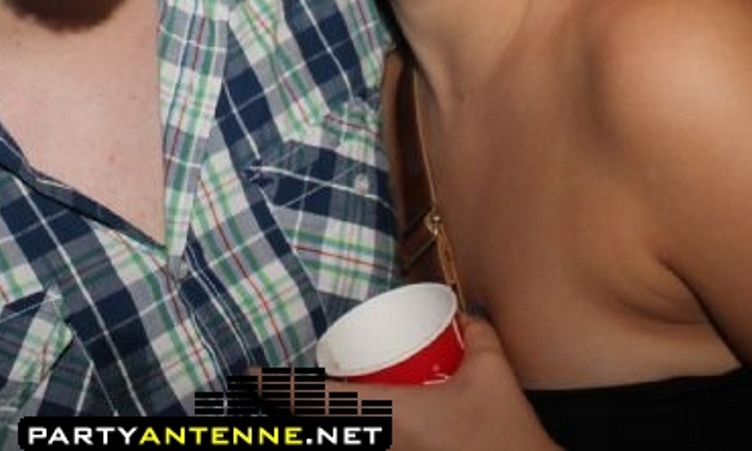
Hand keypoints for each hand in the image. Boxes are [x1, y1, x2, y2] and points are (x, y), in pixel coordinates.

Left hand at [257, 315, 559, 448]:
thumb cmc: (506, 438)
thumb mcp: (494, 375)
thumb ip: (477, 335)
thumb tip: (460, 314)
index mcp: (390, 417)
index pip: (318, 402)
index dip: (275, 389)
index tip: (245, 376)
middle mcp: (382, 448)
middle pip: (320, 429)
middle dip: (293, 408)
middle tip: (272, 389)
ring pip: (340, 441)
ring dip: (323, 422)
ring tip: (300, 406)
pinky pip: (369, 449)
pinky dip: (348, 435)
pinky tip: (353, 424)